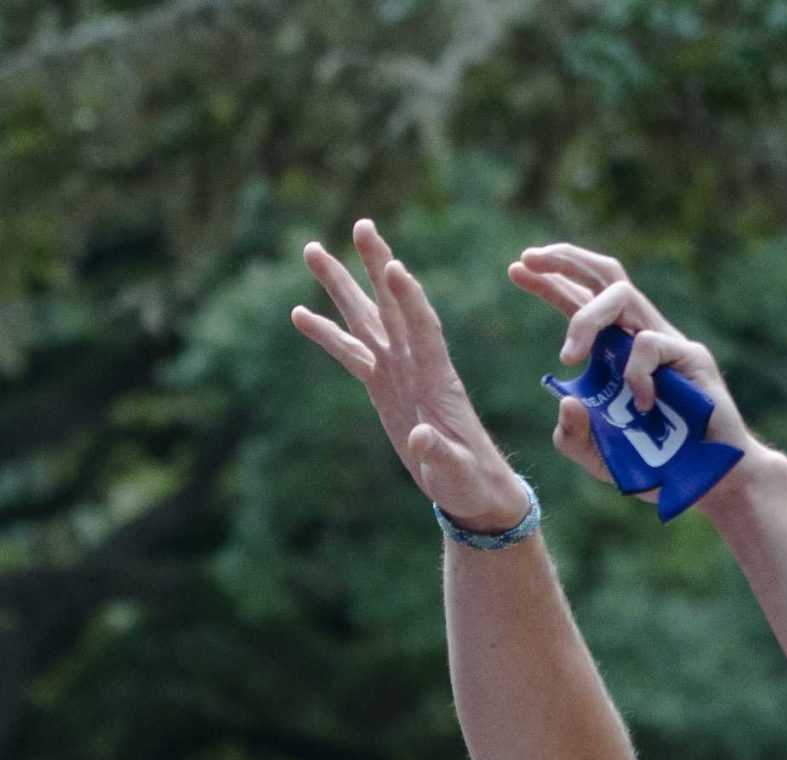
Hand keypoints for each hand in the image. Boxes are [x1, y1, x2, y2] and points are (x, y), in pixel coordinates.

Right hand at [290, 220, 526, 532]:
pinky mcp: (383, 385)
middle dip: (377, 266)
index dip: (410, 299)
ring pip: (366, 318)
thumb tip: (421, 439)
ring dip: (340, 285)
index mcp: (439, 381)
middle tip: (362, 226)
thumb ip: (440, 455)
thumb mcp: (456, 473)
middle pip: (393, 306)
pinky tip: (298, 312)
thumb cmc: (470, 483)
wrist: (472, 489)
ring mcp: (398, 372)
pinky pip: (351, 352)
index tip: (395, 267)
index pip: (424, 329)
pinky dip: (326, 332)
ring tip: (312, 248)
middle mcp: (418, 366)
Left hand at [507, 244, 758, 490]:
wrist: (709, 484)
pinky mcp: (691, 356)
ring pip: (622, 295)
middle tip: (529, 259)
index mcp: (615, 350)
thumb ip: (572, 436)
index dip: (548, 281)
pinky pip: (650, 343)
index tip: (515, 268)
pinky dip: (634, 370)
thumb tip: (567, 399)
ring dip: (585, 318)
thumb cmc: (658, 467)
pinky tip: (641, 402)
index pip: (580, 300)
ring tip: (570, 355)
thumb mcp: (597, 458)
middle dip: (564, 259)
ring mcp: (667, 342)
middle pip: (604, 275)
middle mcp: (639, 336)